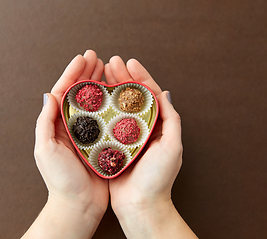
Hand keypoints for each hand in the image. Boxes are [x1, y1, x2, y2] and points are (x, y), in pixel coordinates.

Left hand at [22, 50, 107, 238]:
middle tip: (98, 58)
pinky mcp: (102, 143)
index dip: (73, 73)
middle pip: (80, 94)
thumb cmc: (60, 181)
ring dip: (100, 85)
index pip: (64, 92)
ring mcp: (88, 134)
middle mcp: (72, 127)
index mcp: (57, 126)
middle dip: (87, 74)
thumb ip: (45, 122)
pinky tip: (119, 96)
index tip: (83, 58)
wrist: (78, 206)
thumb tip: (49, 94)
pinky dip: (111, 105)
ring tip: (108, 70)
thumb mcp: (45, 150)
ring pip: (95, 103)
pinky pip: (107, 119)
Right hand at [106, 56, 196, 237]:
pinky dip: (101, 108)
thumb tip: (165, 93)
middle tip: (111, 63)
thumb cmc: (158, 178)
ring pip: (118, 106)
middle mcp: (141, 128)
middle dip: (123, 78)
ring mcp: (126, 136)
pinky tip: (93, 98)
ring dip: (111, 89)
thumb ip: (171, 119)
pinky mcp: (112, 145)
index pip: (149, 94)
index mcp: (157, 126)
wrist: (141, 205)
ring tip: (101, 74)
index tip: (130, 62)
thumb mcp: (173, 147)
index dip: (140, 76)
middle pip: (131, 97)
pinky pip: (106, 122)